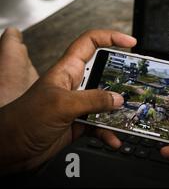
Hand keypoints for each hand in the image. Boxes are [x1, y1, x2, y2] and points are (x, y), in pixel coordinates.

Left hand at [0, 30, 136, 173]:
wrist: (8, 150)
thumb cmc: (23, 120)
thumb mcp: (61, 105)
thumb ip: (93, 100)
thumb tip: (117, 98)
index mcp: (67, 70)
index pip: (90, 43)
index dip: (111, 37)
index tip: (130, 42)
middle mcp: (74, 85)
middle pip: (104, 73)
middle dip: (122, 78)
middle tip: (136, 84)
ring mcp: (77, 105)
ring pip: (106, 102)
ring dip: (118, 110)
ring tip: (128, 115)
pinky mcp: (78, 123)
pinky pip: (100, 124)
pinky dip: (109, 132)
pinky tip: (114, 137)